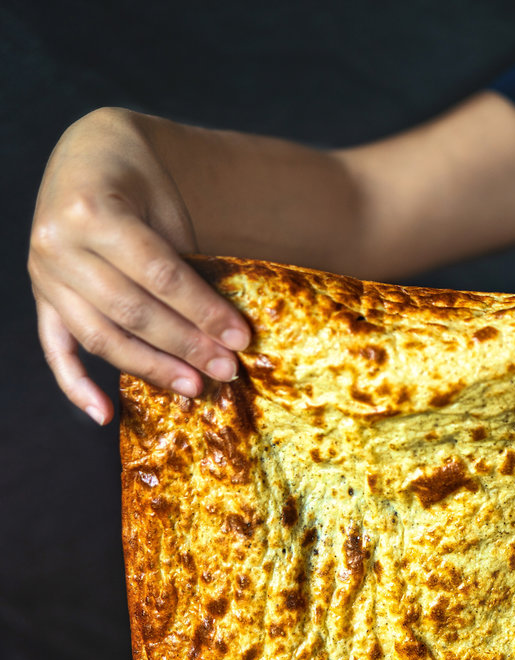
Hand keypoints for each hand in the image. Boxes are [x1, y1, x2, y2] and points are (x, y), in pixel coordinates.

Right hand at [28, 108, 250, 424]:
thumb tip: (227, 330)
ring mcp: (43, 273)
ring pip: (101, 336)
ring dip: (151, 367)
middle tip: (226, 368)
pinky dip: (76, 385)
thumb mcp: (161, 201)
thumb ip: (182, 258)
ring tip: (193, 386)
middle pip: (132, 310)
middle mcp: (57, 242)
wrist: (91, 156)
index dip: (203, 311)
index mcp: (91, 209)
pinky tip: (104, 415)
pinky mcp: (41, 297)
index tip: (240, 337)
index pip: (158, 274)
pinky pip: (56, 348)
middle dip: (186, 344)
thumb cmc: (140, 181)